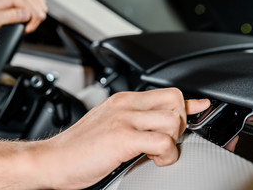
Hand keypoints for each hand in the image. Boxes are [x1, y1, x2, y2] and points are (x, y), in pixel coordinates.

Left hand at [0, 0, 47, 32]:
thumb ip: (11, 17)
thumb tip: (26, 14)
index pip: (37, 14)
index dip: (31, 25)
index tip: (22, 28)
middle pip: (41, 12)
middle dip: (33, 21)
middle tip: (21, 24)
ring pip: (42, 10)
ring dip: (33, 18)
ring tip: (21, 20)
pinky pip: (41, 7)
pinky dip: (34, 14)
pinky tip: (24, 15)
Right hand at [34, 88, 209, 188]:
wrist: (53, 160)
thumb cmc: (79, 147)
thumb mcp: (109, 125)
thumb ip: (135, 120)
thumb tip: (158, 122)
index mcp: (122, 100)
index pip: (165, 92)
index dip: (187, 103)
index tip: (199, 108)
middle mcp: (125, 105)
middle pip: (175, 101)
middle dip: (179, 123)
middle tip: (165, 139)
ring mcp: (124, 120)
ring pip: (172, 120)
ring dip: (173, 140)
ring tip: (158, 152)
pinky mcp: (122, 138)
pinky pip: (162, 142)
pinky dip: (166, 155)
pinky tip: (154, 160)